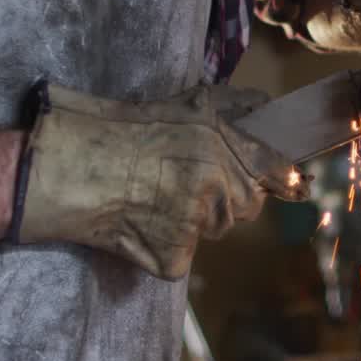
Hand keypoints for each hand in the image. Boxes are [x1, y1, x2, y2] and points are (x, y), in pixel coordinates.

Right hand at [16, 83, 306, 278]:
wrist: (64, 169)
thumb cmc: (112, 129)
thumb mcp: (178, 103)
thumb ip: (231, 105)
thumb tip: (266, 105)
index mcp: (220, 143)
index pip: (276, 170)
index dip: (286, 179)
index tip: (296, 185)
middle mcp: (215, 184)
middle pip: (247, 204)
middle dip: (226, 196)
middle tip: (183, 181)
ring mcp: (196, 224)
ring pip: (215, 229)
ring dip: (195, 219)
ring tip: (154, 197)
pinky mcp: (175, 257)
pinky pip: (184, 256)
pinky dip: (165, 245)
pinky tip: (139, 223)